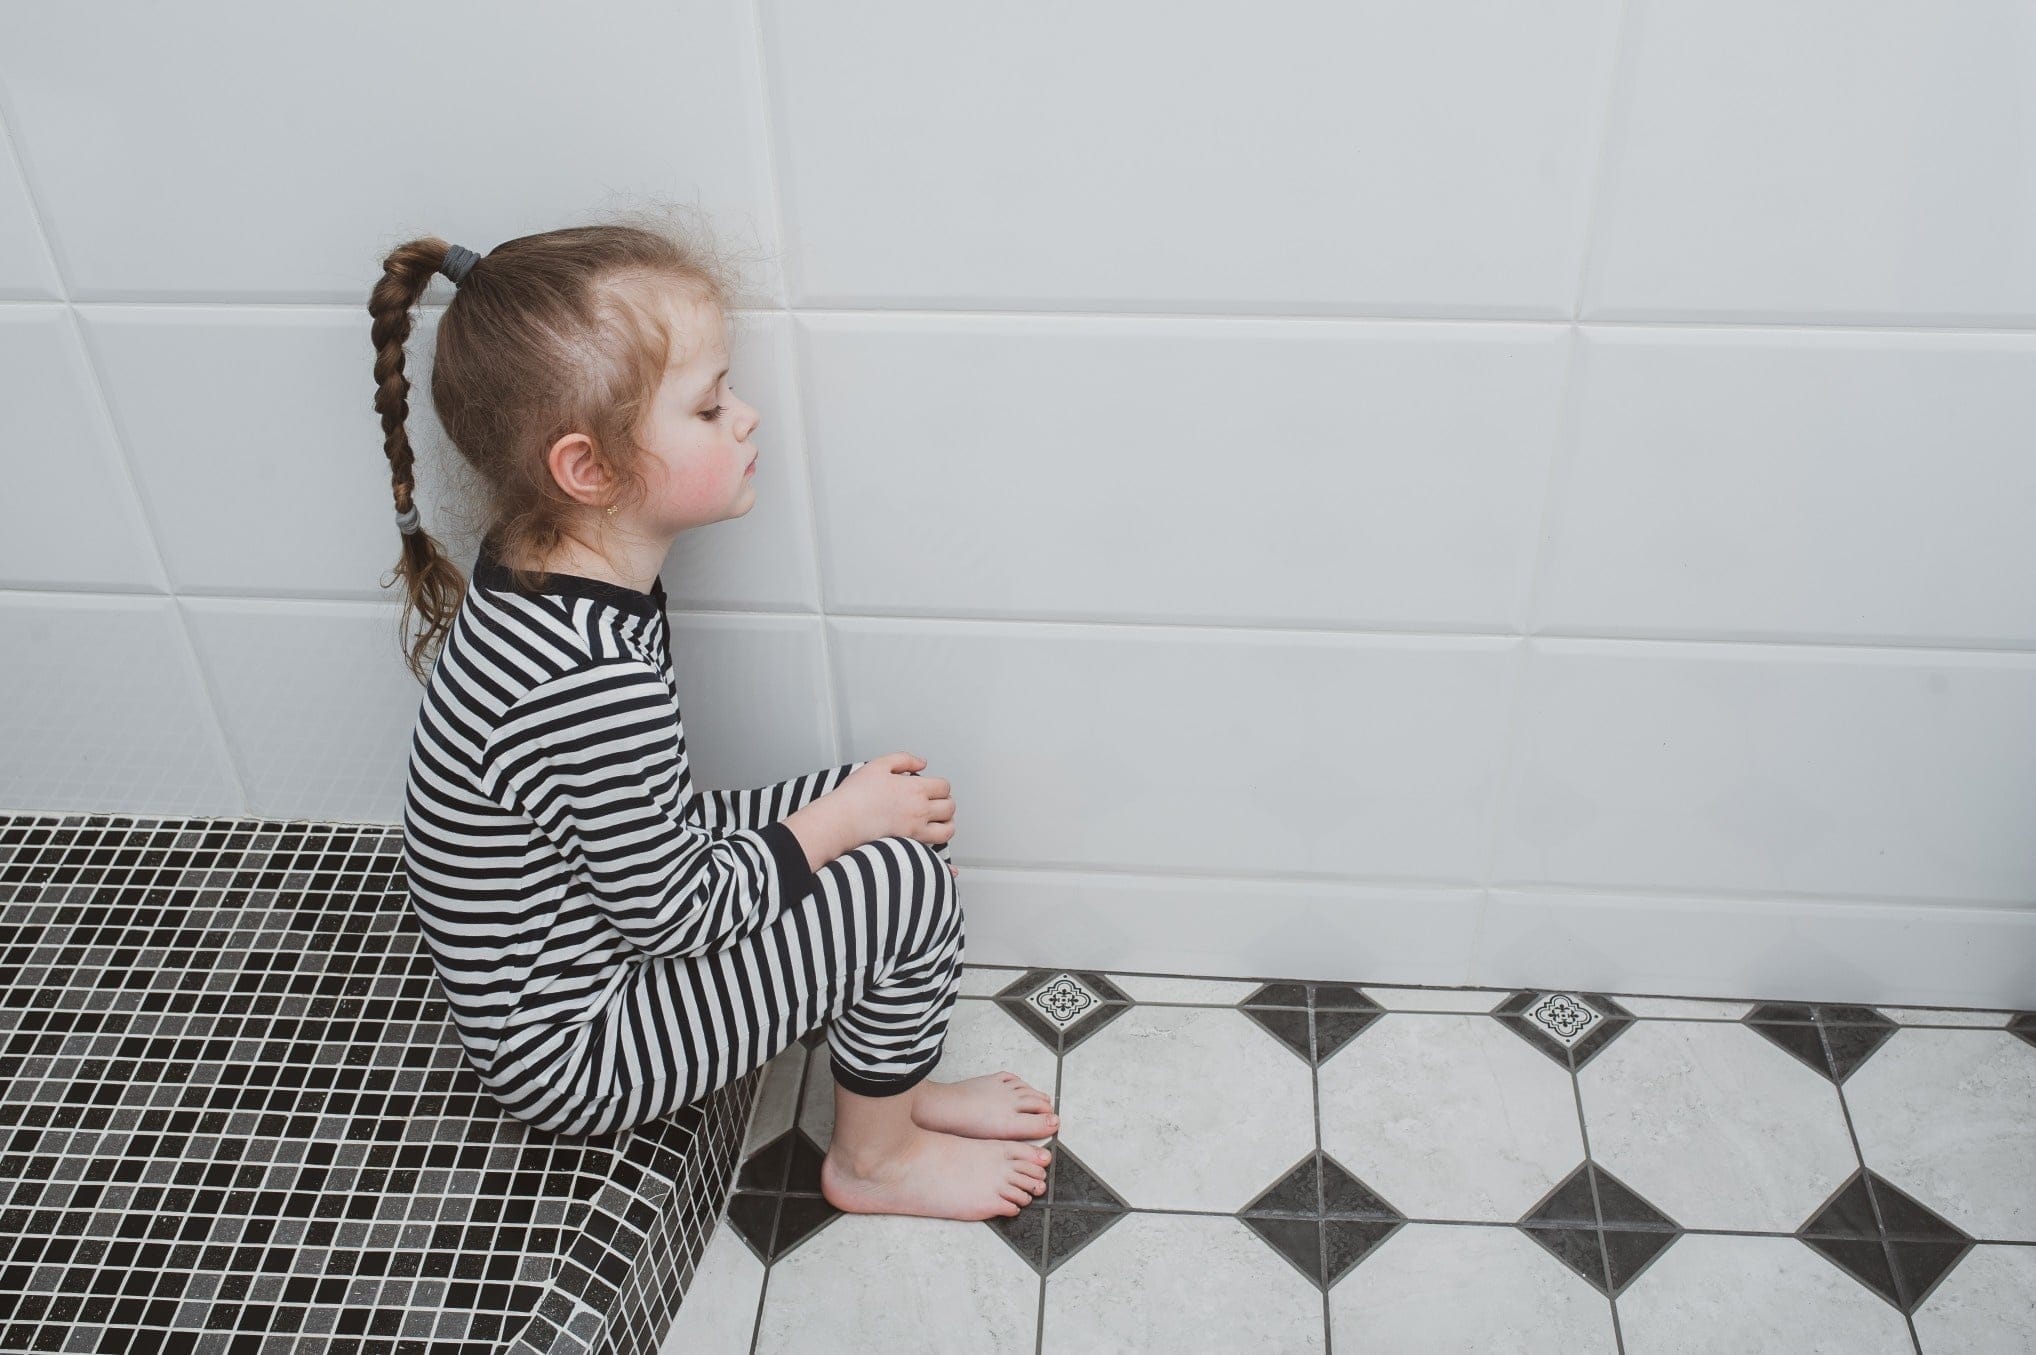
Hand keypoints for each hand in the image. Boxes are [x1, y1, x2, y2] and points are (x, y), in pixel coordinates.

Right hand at [837, 752, 955, 851]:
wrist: (841, 821)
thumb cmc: (855, 795)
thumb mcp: (878, 765)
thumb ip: (904, 760)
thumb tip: (922, 763)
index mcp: (915, 789)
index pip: (944, 787)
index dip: (940, 786)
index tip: (933, 788)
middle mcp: (920, 810)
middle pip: (950, 807)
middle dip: (946, 803)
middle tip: (936, 803)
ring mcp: (915, 830)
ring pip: (947, 830)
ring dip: (947, 824)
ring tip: (938, 821)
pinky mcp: (908, 845)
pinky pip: (933, 850)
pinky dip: (939, 848)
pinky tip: (934, 845)